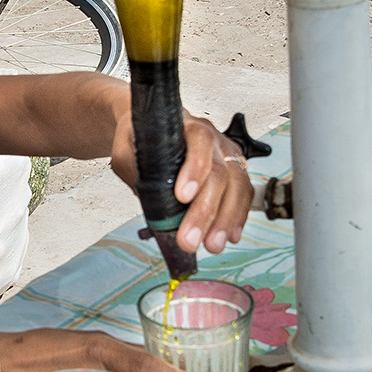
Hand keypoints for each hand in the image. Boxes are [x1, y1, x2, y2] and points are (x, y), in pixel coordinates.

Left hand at [109, 108, 253, 254]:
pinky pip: (244, 194)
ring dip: (225, 220)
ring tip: (212, 244)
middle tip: (190, 239)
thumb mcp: (128, 149)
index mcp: (188, 127)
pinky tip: (229, 236)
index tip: (182, 197)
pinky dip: (238, 217)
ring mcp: (227, 155)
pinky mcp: (235, 171)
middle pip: (219, 172)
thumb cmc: (144, 139)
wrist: (156, 129)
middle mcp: (214, 139)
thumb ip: (134, 169)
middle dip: (205, 211)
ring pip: (237, 186)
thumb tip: (148, 199)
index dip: (195, 170)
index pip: (200, 142)